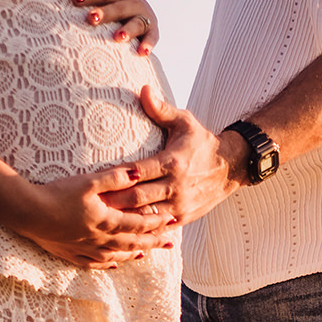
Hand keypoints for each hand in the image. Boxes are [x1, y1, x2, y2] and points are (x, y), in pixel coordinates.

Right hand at [7, 164, 175, 268]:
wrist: (28, 212)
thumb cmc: (57, 194)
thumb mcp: (88, 181)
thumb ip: (114, 177)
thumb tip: (138, 173)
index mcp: (107, 220)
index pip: (139, 224)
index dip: (157, 223)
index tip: (172, 221)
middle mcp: (100, 239)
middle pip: (133, 243)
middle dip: (153, 242)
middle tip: (169, 244)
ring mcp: (85, 249)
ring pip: (117, 255)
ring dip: (133, 254)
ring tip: (146, 254)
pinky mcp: (70, 253)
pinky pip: (94, 263)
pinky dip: (108, 263)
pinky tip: (115, 263)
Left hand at [73, 0, 156, 56]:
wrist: (144, 11)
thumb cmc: (117, 1)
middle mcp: (132, 2)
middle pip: (118, 7)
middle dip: (106, 12)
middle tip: (91, 18)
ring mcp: (144, 16)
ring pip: (136, 23)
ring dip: (128, 30)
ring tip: (119, 37)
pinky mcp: (153, 31)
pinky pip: (152, 38)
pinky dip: (148, 45)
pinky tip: (142, 53)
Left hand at [99, 87, 243, 226]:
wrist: (231, 167)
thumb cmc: (202, 142)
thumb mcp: (185, 121)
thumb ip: (161, 109)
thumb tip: (143, 89)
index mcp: (173, 162)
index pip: (138, 172)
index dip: (116, 177)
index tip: (94, 180)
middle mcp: (176, 186)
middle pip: (138, 198)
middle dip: (113, 202)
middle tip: (89, 204)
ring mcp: (180, 205)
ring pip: (147, 217)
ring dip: (124, 220)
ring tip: (100, 221)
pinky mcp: (184, 217)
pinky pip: (159, 227)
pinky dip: (142, 230)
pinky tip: (123, 232)